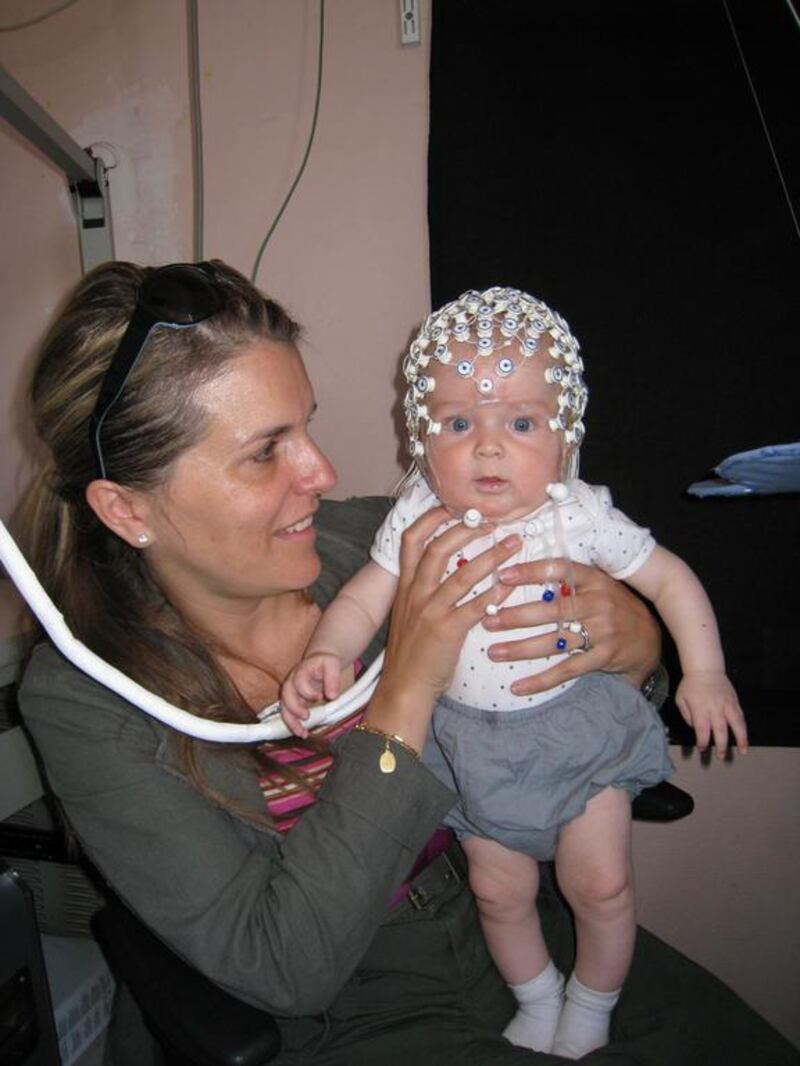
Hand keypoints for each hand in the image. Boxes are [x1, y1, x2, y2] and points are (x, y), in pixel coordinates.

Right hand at [280, 653, 341, 738]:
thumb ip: (332, 678)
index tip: (320, 696)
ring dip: (291, 721)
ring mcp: (291, 691)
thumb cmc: (325, 662)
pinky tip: (302, 732)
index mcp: (301, 671)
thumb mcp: (332, 664)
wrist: (319, 660)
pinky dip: (294, 724)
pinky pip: (289, 713)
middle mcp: (292, 681)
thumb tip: (333, 696)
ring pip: (284, 707)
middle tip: (306, 716)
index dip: (307, 691)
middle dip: (294, 708)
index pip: (299, 681)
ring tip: (301, 733)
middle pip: (285, 695)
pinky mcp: (293, 700)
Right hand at [365, 507, 520, 750]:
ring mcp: (430, 611)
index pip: (412, 540)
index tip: (456, 505)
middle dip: (467, 529)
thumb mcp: (410, 614)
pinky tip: (512, 583)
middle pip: (438, 548)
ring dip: (491, 556)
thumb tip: (456, 568)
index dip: (432, 518)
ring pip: (462, 574)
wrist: (403, 688)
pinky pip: (476, 605)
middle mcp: (415, 593)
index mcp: (405, 586)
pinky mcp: (447, 631)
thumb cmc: (412, 653)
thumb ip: (426, 590)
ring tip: (515, 543)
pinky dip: (496, 592)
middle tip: (494, 521)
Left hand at [481, 558, 660, 695]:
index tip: (502, 576)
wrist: (648, 639)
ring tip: (494, 652)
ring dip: (521, 649)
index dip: (530, 572)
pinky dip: (541, 680)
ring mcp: (602, 632)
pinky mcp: (603, 657)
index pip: (559, 570)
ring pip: (555, 642)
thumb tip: (520, 571)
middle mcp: (599, 604)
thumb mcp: (598, 584)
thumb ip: (568, 579)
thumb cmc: (612, 606)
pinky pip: (567, 670)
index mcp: (594, 580)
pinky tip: (518, 686)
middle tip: (488, 621)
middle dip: (517, 616)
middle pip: (552, 610)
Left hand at [675, 671, 747, 756]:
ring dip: (740, 739)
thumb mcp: (681, 699)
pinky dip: (744, 728)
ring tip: (743, 751)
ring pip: (736, 724)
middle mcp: (715, 708)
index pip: (702, 730)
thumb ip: (687, 715)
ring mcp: (727, 705)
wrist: (705, 668)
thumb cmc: (690, 685)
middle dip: (721, 745)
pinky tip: (745, 737)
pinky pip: (741, 717)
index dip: (703, 741)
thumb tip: (696, 728)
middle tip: (721, 756)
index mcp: (700, 709)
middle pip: (720, 730)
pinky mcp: (735, 702)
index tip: (702, 748)